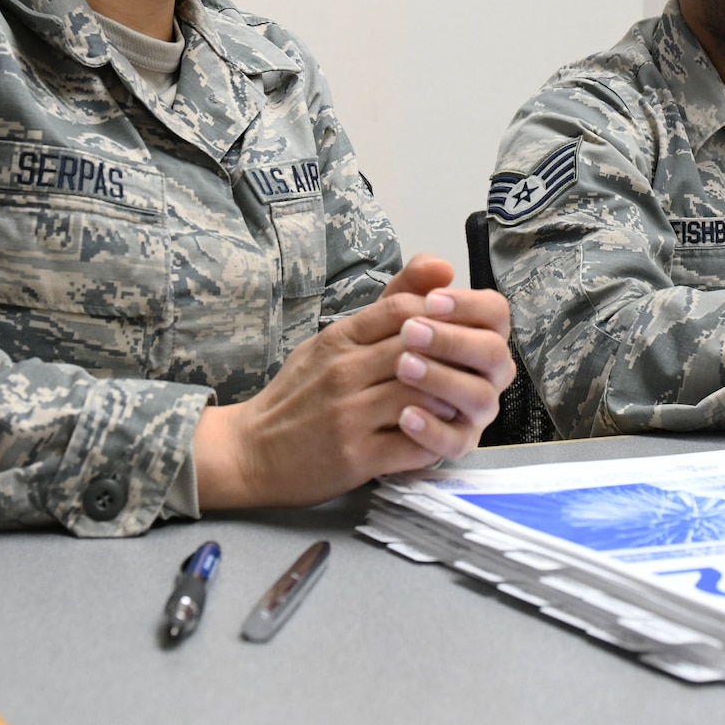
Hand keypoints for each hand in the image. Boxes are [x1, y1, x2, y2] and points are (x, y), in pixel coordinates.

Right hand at [190, 254, 511, 508]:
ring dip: (451, 399)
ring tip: (462, 401)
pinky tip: (442, 434)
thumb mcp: (331, 341)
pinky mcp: (355, 457)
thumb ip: (384, 308)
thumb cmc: (298, 396)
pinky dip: (436, 439)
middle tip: (475, 367)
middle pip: (419, 349)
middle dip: (455, 357)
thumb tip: (442, 266)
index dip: (441, 317)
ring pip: (421, 395)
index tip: (456, 331)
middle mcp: (344, 372)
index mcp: (340, 339)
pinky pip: (412, 445)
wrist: (250, 452)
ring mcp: (349, 416)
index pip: (404, 310)